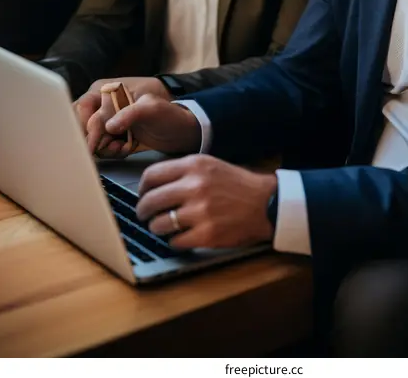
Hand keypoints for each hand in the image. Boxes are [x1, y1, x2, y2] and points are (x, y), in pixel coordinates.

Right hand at [73, 77, 169, 157]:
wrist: (181, 130)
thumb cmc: (168, 113)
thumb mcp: (151, 109)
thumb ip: (129, 114)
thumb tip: (108, 127)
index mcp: (107, 89)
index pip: (85, 109)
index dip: (87, 128)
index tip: (91, 146)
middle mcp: (102, 103)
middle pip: (83, 125)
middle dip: (96, 140)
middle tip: (113, 146)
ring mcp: (107, 120)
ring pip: (91, 138)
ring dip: (105, 148)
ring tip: (122, 147)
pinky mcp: (112, 134)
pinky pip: (101, 146)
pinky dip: (111, 151)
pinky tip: (125, 148)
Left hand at [135, 154, 276, 248]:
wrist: (265, 203)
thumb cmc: (236, 184)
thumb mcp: (210, 165)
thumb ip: (183, 171)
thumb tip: (152, 185)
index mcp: (194, 165)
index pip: (151, 176)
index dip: (142, 188)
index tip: (143, 195)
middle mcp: (195, 186)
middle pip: (150, 201)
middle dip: (143, 211)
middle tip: (145, 215)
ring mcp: (200, 211)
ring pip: (159, 223)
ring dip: (156, 227)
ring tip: (162, 227)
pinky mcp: (207, 234)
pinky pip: (175, 241)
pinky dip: (174, 241)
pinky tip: (181, 237)